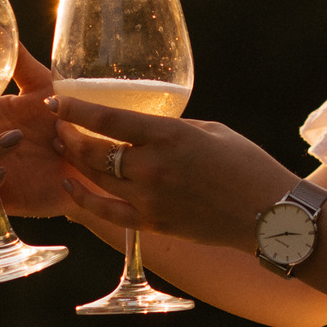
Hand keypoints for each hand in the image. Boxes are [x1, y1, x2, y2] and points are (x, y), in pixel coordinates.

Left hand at [44, 96, 299, 248]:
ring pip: (96, 179)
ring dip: (73, 162)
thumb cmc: (247, 165)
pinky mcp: (154, 224)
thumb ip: (172, 128)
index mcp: (170, 136)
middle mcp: (154, 167)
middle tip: (58, 126)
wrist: (270, 214)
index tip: (56, 101)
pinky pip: (107, 212)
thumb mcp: (210, 130)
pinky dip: (84, 199)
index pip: (108, 118)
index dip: (76, 109)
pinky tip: (71, 186)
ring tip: (62, 149)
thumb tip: (143, 127)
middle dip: (69, 136)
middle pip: (94, 150)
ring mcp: (151, 199)